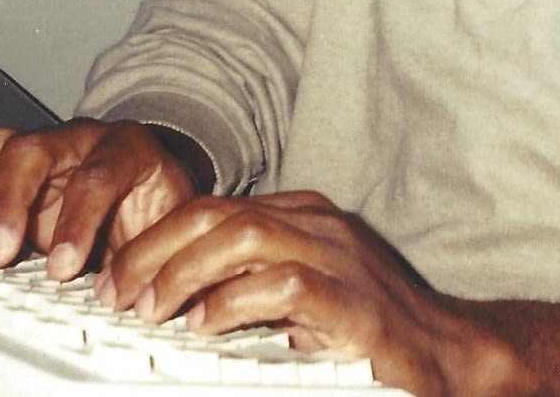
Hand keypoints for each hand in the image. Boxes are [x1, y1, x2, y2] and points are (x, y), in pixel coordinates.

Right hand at [0, 119, 200, 279]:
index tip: (61, 269)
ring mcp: (45, 145)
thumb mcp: (168, 228)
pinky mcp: (12, 164)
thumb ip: (151, 253)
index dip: (76, 222)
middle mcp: (83, 137)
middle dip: (10, 201)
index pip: (99, 175)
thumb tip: (124, 296)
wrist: (147, 187)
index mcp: (131, 148)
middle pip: (35, 148)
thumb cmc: (156, 210)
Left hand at [97, 192, 517, 396]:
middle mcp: (318, 224)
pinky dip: (233, 302)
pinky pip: (281, 284)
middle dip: (155, 250)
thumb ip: (250, 281)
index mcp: (303, 216)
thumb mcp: (300, 292)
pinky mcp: (350, 298)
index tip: (117, 276)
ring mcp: (337, 256)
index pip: (214, 207)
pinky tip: (204, 325)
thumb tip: (179, 298)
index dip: (157, 238)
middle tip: (117, 291)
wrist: (443, 352)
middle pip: (218, 213)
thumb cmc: (369, 328)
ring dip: (183, 272)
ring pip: (243, 235)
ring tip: (150, 307)